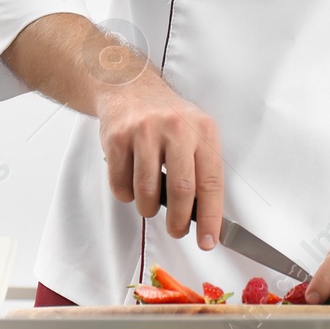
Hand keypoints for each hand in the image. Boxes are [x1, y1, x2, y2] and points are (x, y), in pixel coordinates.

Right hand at [94, 74, 223, 250]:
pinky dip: (126, 194)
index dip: (210, 217)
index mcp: (203, 130)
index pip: (211, 182)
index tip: (208, 241)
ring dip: (148, 208)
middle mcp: (176, 128)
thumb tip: (207, 217)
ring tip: (150, 202)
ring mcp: (144, 132)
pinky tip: (131, 180)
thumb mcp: (195, 132)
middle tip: (177, 230)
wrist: (130, 87)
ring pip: (147, 192)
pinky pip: (121, 185)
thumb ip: (202, 168)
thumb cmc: (167, 118)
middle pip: (181, 191)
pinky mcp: (117, 138)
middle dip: (178, 222)